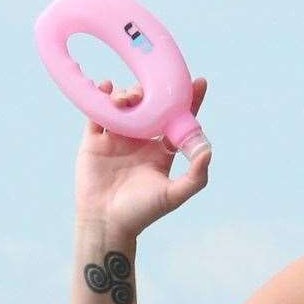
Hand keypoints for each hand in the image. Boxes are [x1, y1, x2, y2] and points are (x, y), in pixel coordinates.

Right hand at [74, 77, 211, 237]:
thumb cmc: (142, 212)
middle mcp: (142, 140)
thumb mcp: (174, 194)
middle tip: (150, 91)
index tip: (199, 81)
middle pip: (150, 106)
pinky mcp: (94, 140)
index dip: (190, 100)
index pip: (179, 120)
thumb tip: (208, 150)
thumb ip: (196, 175)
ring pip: (124, 105)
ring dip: (128, 93)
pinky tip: (106, 86)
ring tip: (128, 98)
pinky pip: (96, 112)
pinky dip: (100, 96)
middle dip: (152, 92)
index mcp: (163, 150)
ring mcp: (117, 138)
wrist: (106, 222)